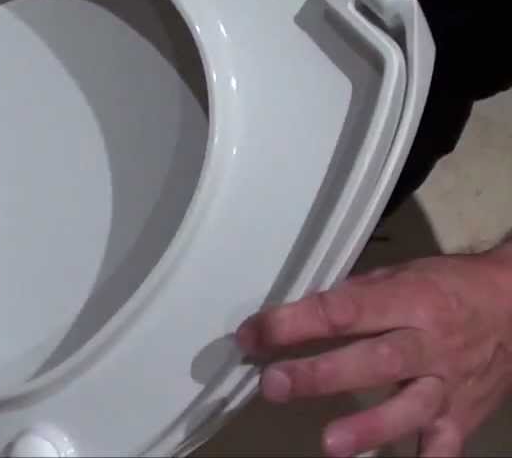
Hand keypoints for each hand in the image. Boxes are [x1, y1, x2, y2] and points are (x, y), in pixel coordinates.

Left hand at [236, 248, 511, 456]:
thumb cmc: (445, 287)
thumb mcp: (399, 275)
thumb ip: (352, 298)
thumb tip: (294, 317)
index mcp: (408, 300)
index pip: (342, 310)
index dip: (293, 323)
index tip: (251, 335)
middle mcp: (429, 343)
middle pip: (375, 360)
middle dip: (321, 375)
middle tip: (274, 384)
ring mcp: (449, 383)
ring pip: (411, 407)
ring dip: (369, 427)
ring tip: (329, 444)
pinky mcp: (465, 415)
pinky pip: (444, 444)